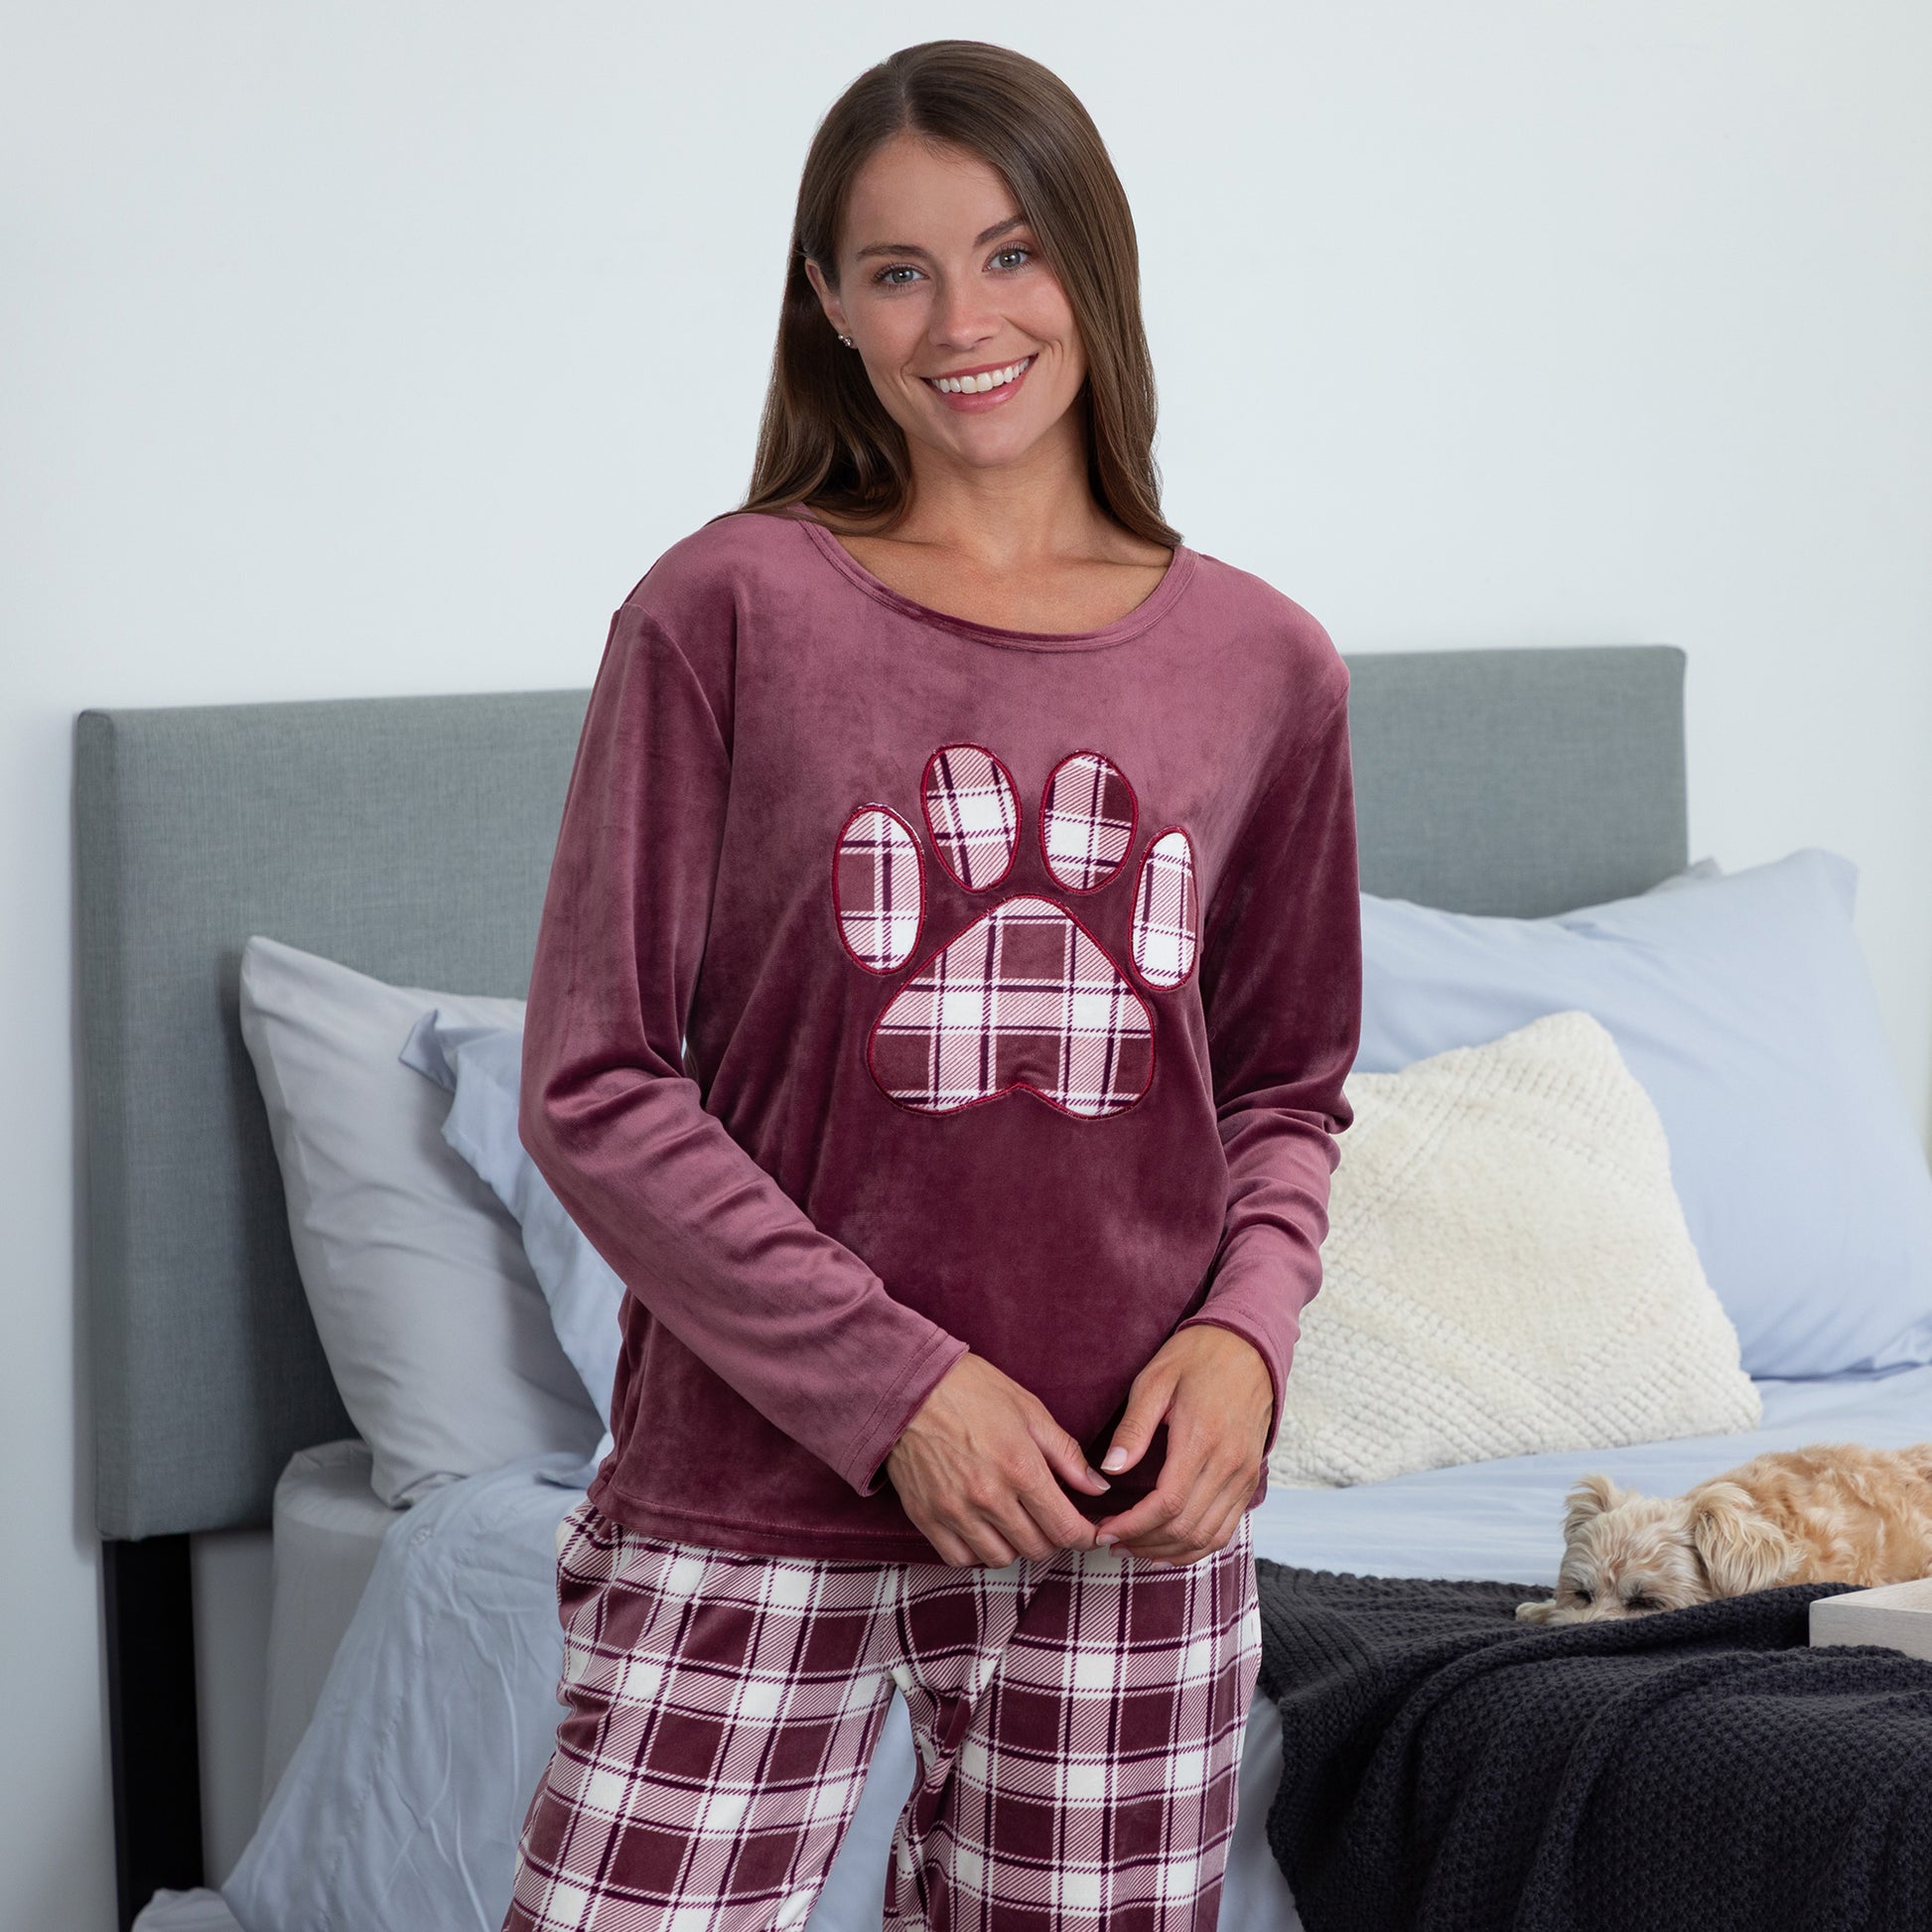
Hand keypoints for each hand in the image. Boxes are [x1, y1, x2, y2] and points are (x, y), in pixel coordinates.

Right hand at [884, 1352, 1114, 1567]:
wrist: (910, 1385)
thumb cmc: (973, 1390)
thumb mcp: (1030, 1411)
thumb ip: (1067, 1454)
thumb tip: (1097, 1488)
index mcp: (1020, 1468)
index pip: (1065, 1528)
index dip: (1085, 1537)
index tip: (1089, 1534)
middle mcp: (989, 1497)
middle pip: (1036, 1549)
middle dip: (1053, 1539)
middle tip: (1051, 1520)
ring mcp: (955, 1511)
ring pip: (1000, 1558)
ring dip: (1015, 1546)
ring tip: (1015, 1521)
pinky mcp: (926, 1517)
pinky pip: (960, 1558)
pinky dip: (977, 1551)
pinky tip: (982, 1528)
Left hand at [1087, 1326, 1271, 1564]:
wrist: (1248, 1346)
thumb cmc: (1195, 1357)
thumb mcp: (1154, 1380)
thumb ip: (1133, 1429)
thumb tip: (1109, 1471)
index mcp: (1202, 1440)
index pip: (1166, 1505)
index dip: (1132, 1526)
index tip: (1103, 1531)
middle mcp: (1229, 1465)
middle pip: (1185, 1528)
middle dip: (1143, 1543)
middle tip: (1110, 1542)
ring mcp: (1244, 1475)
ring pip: (1208, 1537)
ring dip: (1168, 1551)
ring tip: (1133, 1548)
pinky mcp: (1250, 1479)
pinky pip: (1226, 1529)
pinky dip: (1196, 1547)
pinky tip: (1168, 1545)